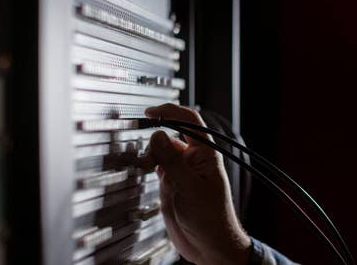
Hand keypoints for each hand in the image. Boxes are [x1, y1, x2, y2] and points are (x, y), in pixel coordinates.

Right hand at [136, 103, 251, 264]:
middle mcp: (193, 160)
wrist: (209, 245)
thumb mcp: (189, 187)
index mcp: (205, 155)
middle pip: (170, 136)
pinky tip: (144, 170)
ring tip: (145, 166)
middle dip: (155, 140)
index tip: (151, 111)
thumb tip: (159, 136)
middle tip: (146, 154)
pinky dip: (148, 165)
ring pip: (161, 152)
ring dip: (150, 155)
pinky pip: (157, 166)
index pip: (189, 122)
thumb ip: (172, 161)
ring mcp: (181, 172)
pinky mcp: (172, 185)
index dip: (171, 112)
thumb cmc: (211, 218)